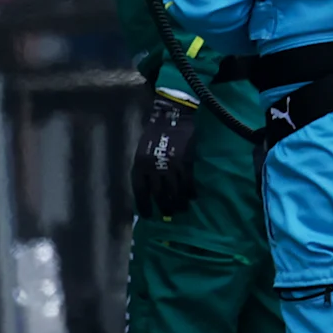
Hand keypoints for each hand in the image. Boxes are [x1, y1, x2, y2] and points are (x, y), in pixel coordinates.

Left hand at [131, 92, 199, 219]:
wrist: (172, 117)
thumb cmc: (155, 133)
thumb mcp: (142, 152)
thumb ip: (144, 169)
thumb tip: (148, 189)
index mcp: (140, 165)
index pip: (141, 192)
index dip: (144, 205)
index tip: (148, 216)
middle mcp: (154, 169)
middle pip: (159, 195)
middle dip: (164, 207)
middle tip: (168, 214)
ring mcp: (171, 167)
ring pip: (175, 192)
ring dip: (179, 203)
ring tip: (181, 209)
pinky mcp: (186, 163)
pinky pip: (188, 183)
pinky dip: (191, 192)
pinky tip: (192, 197)